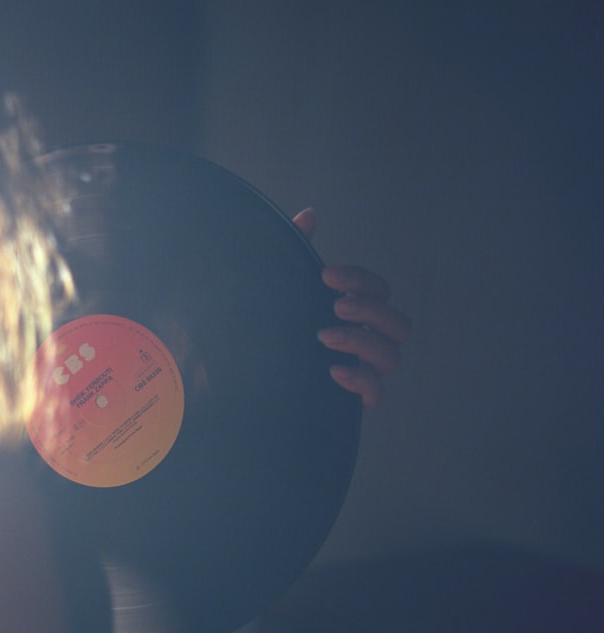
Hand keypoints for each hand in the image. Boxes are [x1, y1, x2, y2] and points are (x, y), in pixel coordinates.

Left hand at [292, 208, 411, 407]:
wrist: (251, 374)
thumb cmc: (272, 326)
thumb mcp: (280, 287)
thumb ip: (296, 250)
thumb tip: (309, 215)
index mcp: (357, 312)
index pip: (379, 290)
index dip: (360, 280)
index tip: (325, 275)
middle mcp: (368, 341)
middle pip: (398, 325)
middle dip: (370, 312)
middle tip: (334, 306)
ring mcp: (364, 371)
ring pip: (391, 357)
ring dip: (361, 342)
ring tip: (322, 336)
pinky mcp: (352, 401)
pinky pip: (376, 395)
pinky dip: (360, 382)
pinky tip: (332, 370)